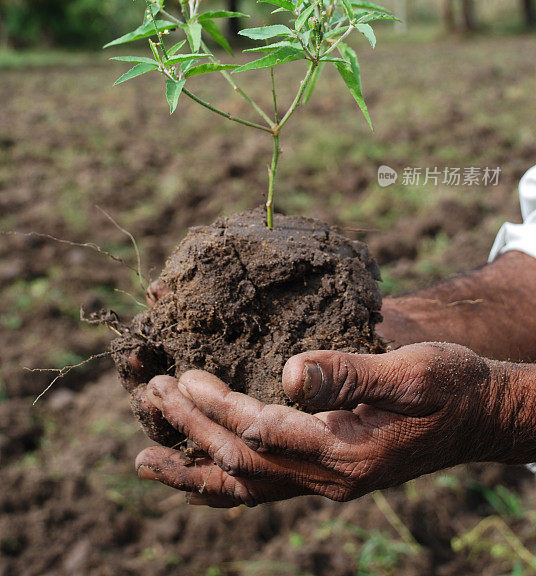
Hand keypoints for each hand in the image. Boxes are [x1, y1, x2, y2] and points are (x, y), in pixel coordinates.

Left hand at [134, 342, 517, 506]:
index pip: (263, 432)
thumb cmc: (450, 386)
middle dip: (192, 429)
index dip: (218, 406)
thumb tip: (289, 372)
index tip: (183, 376)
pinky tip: (196, 476)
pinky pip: (263, 489)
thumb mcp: (411, 371)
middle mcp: (331, 478)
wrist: (481, 415)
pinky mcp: (326, 474)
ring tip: (145, 459)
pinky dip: (222, 483)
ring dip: (194, 469)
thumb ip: (350, 375)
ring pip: (246, 489)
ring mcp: (327, 483)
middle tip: (150, 394)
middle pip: (244, 463)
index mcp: (348, 451)